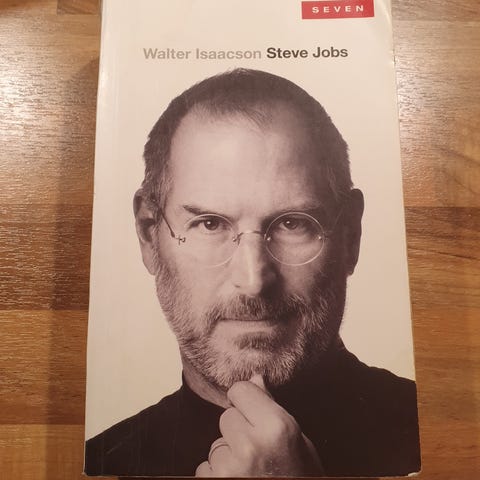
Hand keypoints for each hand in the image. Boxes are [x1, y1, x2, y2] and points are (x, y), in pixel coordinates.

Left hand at [196, 379, 323, 476]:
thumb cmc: (301, 477)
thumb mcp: (297, 441)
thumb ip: (272, 408)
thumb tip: (255, 378)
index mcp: (276, 427)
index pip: (240, 390)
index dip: (246, 402)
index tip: (253, 413)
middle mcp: (251, 445)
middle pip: (226, 416)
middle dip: (238, 429)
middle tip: (258, 451)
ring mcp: (230, 469)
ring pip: (215, 444)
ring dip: (227, 455)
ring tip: (250, 472)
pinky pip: (206, 467)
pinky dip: (217, 475)